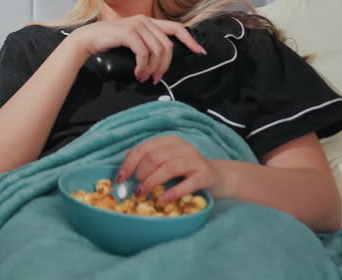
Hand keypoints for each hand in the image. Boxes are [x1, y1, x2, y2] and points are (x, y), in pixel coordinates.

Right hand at [67, 16, 204, 83]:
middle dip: (165, 65)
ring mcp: (137, 25)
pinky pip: (144, 53)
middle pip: (168, 45)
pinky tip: (138, 73)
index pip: (176, 27)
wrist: (87, 40)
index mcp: (148, 21)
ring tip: (145, 78)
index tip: (200, 52)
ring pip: (158, 51)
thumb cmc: (109, 43)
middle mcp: (145, 20)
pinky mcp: (128, 33)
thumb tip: (161, 61)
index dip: (190, 39)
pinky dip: (143, 66)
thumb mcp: (132, 41)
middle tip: (157, 78)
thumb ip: (146, 43)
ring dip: (153, 68)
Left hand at [117, 135, 233, 203]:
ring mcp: (195, 160)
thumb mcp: (167, 160)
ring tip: (143, 194)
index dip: (129, 163)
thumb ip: (149, 157)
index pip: (144, 148)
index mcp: (169, 141)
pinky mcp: (205, 175)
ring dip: (152, 182)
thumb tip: (125, 156)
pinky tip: (162, 199)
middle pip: (154, 157)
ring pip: (168, 168)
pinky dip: (173, 192)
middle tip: (136, 188)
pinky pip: (188, 183)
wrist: (221, 178)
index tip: (120, 178)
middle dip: (140, 174)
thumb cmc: (188, 171)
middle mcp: (182, 147)